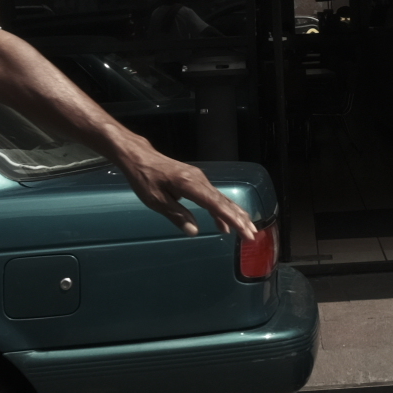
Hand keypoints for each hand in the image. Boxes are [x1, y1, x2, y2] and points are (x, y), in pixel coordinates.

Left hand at [118, 143, 258, 242]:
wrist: (140, 157)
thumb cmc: (145, 178)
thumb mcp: (156, 200)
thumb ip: (176, 215)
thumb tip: (194, 231)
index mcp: (190, 184)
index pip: (216, 204)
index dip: (232, 219)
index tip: (244, 231)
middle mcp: (199, 180)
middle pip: (223, 201)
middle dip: (239, 218)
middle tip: (252, 234)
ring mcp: (199, 179)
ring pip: (221, 199)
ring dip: (234, 214)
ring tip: (246, 230)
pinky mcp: (196, 181)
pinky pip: (213, 197)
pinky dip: (221, 210)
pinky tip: (223, 224)